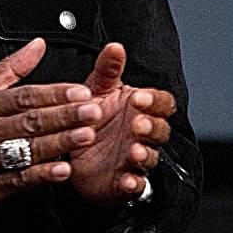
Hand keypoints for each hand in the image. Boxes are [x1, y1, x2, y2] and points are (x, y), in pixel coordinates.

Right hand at [0, 38, 103, 214]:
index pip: (23, 97)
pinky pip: (19, 180)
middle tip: (93, 110)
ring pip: (28, 150)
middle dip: (65, 115)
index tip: (80, 91)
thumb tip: (38, 45)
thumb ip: (9, 69)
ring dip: (60, 143)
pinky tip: (62, 170)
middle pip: (29, 121)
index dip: (54, 93)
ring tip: (86, 135)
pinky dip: (42, 175)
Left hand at [68, 42, 176, 205]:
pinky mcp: (123, 183)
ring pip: (151, 158)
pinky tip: (128, 180)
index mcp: (141, 110)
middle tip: (137, 123)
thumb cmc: (91, 119)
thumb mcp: (96, 90)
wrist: (70, 155)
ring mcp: (135, 160)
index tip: (139, 98)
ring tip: (133, 151)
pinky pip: (136, 186)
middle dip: (152, 127)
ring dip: (145, 154)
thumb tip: (115, 46)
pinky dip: (134, 184)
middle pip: (161, 130)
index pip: (162, 103)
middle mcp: (143, 135)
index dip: (155, 101)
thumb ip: (107, 70)